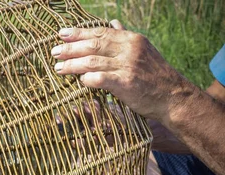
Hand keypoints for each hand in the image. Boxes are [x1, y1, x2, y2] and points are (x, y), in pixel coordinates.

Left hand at [51, 20, 190, 120]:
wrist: (172, 97)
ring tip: (59, 68)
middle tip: (55, 52)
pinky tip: (79, 81)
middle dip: (71, 48)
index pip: (100, 33)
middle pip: (93, 45)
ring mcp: (128, 66)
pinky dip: (87, 79)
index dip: (79, 33)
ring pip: (93, 61)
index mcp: (131, 39)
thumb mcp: (143, 50)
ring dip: (73, 65)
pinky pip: (100, 79)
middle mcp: (129, 49)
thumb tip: (113, 23)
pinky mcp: (126, 83)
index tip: (61, 34)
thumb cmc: (154, 76)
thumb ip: (125, 38)